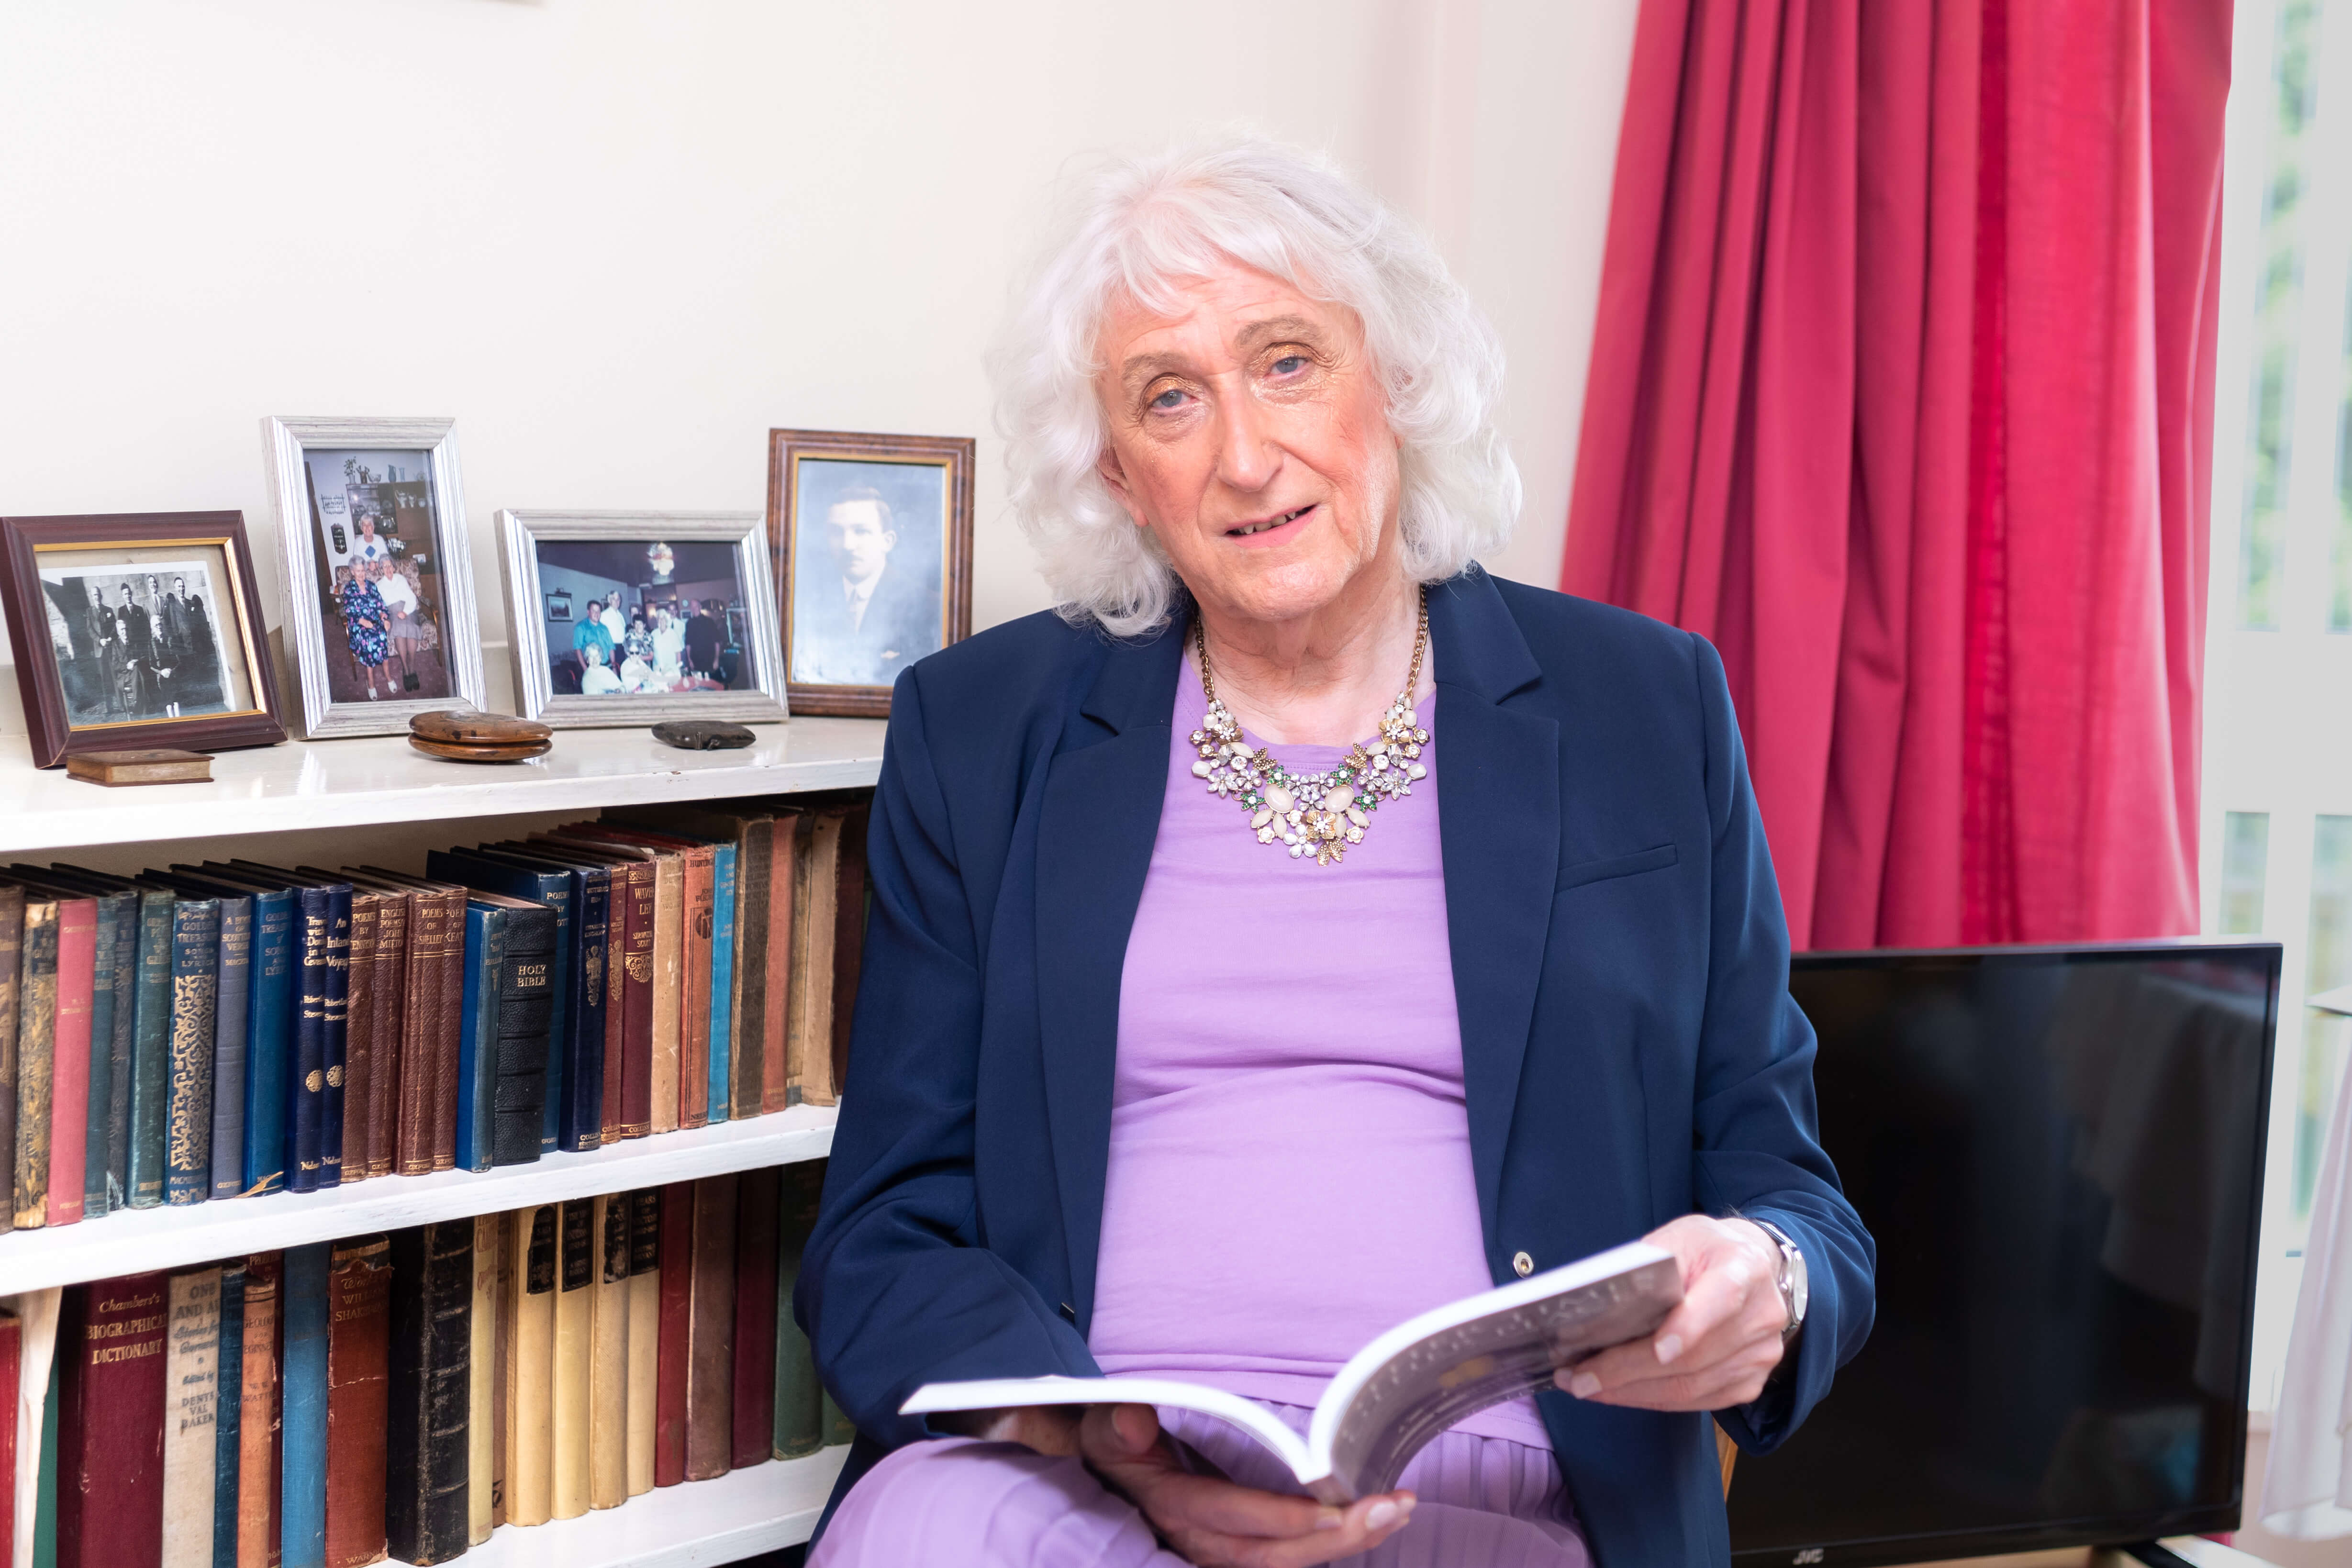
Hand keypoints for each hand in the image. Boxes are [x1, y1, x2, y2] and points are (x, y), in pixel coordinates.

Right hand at [940, 1403, 1414, 1565]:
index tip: (1332, 1503)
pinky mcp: (1240, 1552)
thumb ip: (1113, 1428)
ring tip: (1397, 1510)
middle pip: (1275, 1556)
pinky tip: (1375, 1519)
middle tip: (1393, 1507)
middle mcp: (1200, 1545)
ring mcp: (1221, 1555)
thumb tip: (1133, 1422)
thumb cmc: (1107, 1448)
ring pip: (1289, 1562)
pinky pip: (1290, 1557)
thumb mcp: (1098, 1432)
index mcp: (1171, 1512)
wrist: (1098, 1478)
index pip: (1233, 1520)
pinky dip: (1333, 1541)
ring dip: (1347, 1540)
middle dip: (1336, 1537)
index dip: (1282, 1517)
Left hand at [1556, 1214, 1786, 1410]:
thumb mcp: (1677, 1239)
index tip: (1657, 1350)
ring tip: (1587, 1387)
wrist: (1749, 1265)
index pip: (1722, 1299)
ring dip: (1632, 1392)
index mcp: (1744, 1266)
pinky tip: (1619, 1392)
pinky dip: (1652, 1399)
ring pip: (1691, 1387)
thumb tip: (1601, 1307)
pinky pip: (1697, 1402)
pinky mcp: (1751, 1382)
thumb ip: (1649, 1267)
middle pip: (1695, 1356)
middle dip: (1629, 1370)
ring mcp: (1761, 1354)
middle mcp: (1761, 1314)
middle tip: (1580, 1378)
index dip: (1690, 1327)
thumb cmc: (1704, 1250)